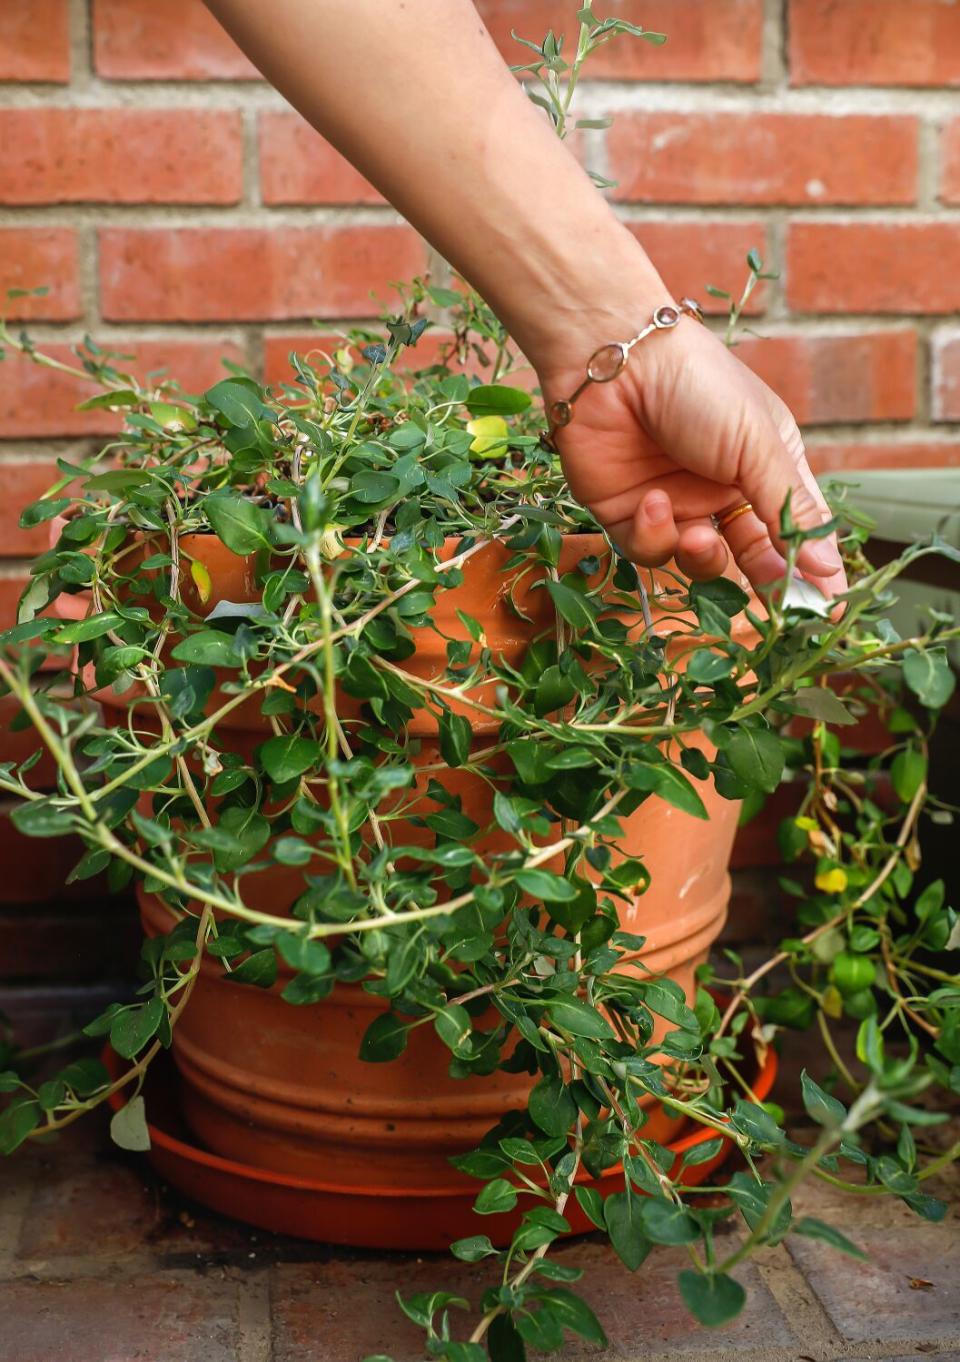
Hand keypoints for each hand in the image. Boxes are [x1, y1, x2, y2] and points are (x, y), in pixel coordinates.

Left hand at [537, 314, 846, 597]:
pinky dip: (654, 535)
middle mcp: (722, 491)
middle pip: (750, 557)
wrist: (613, 359)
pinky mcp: (628, 514)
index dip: (810, 570)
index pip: (795, 530)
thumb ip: (790, 510)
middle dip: (762, 581)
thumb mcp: (758, 444)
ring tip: (698, 535)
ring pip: (699, 564)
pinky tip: (651, 502)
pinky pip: (649, 551)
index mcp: (765, 466)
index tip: (827, 610)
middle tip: (776, 606)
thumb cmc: (698, 385)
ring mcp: (675, 504)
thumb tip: (828, 568)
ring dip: (702, 557)